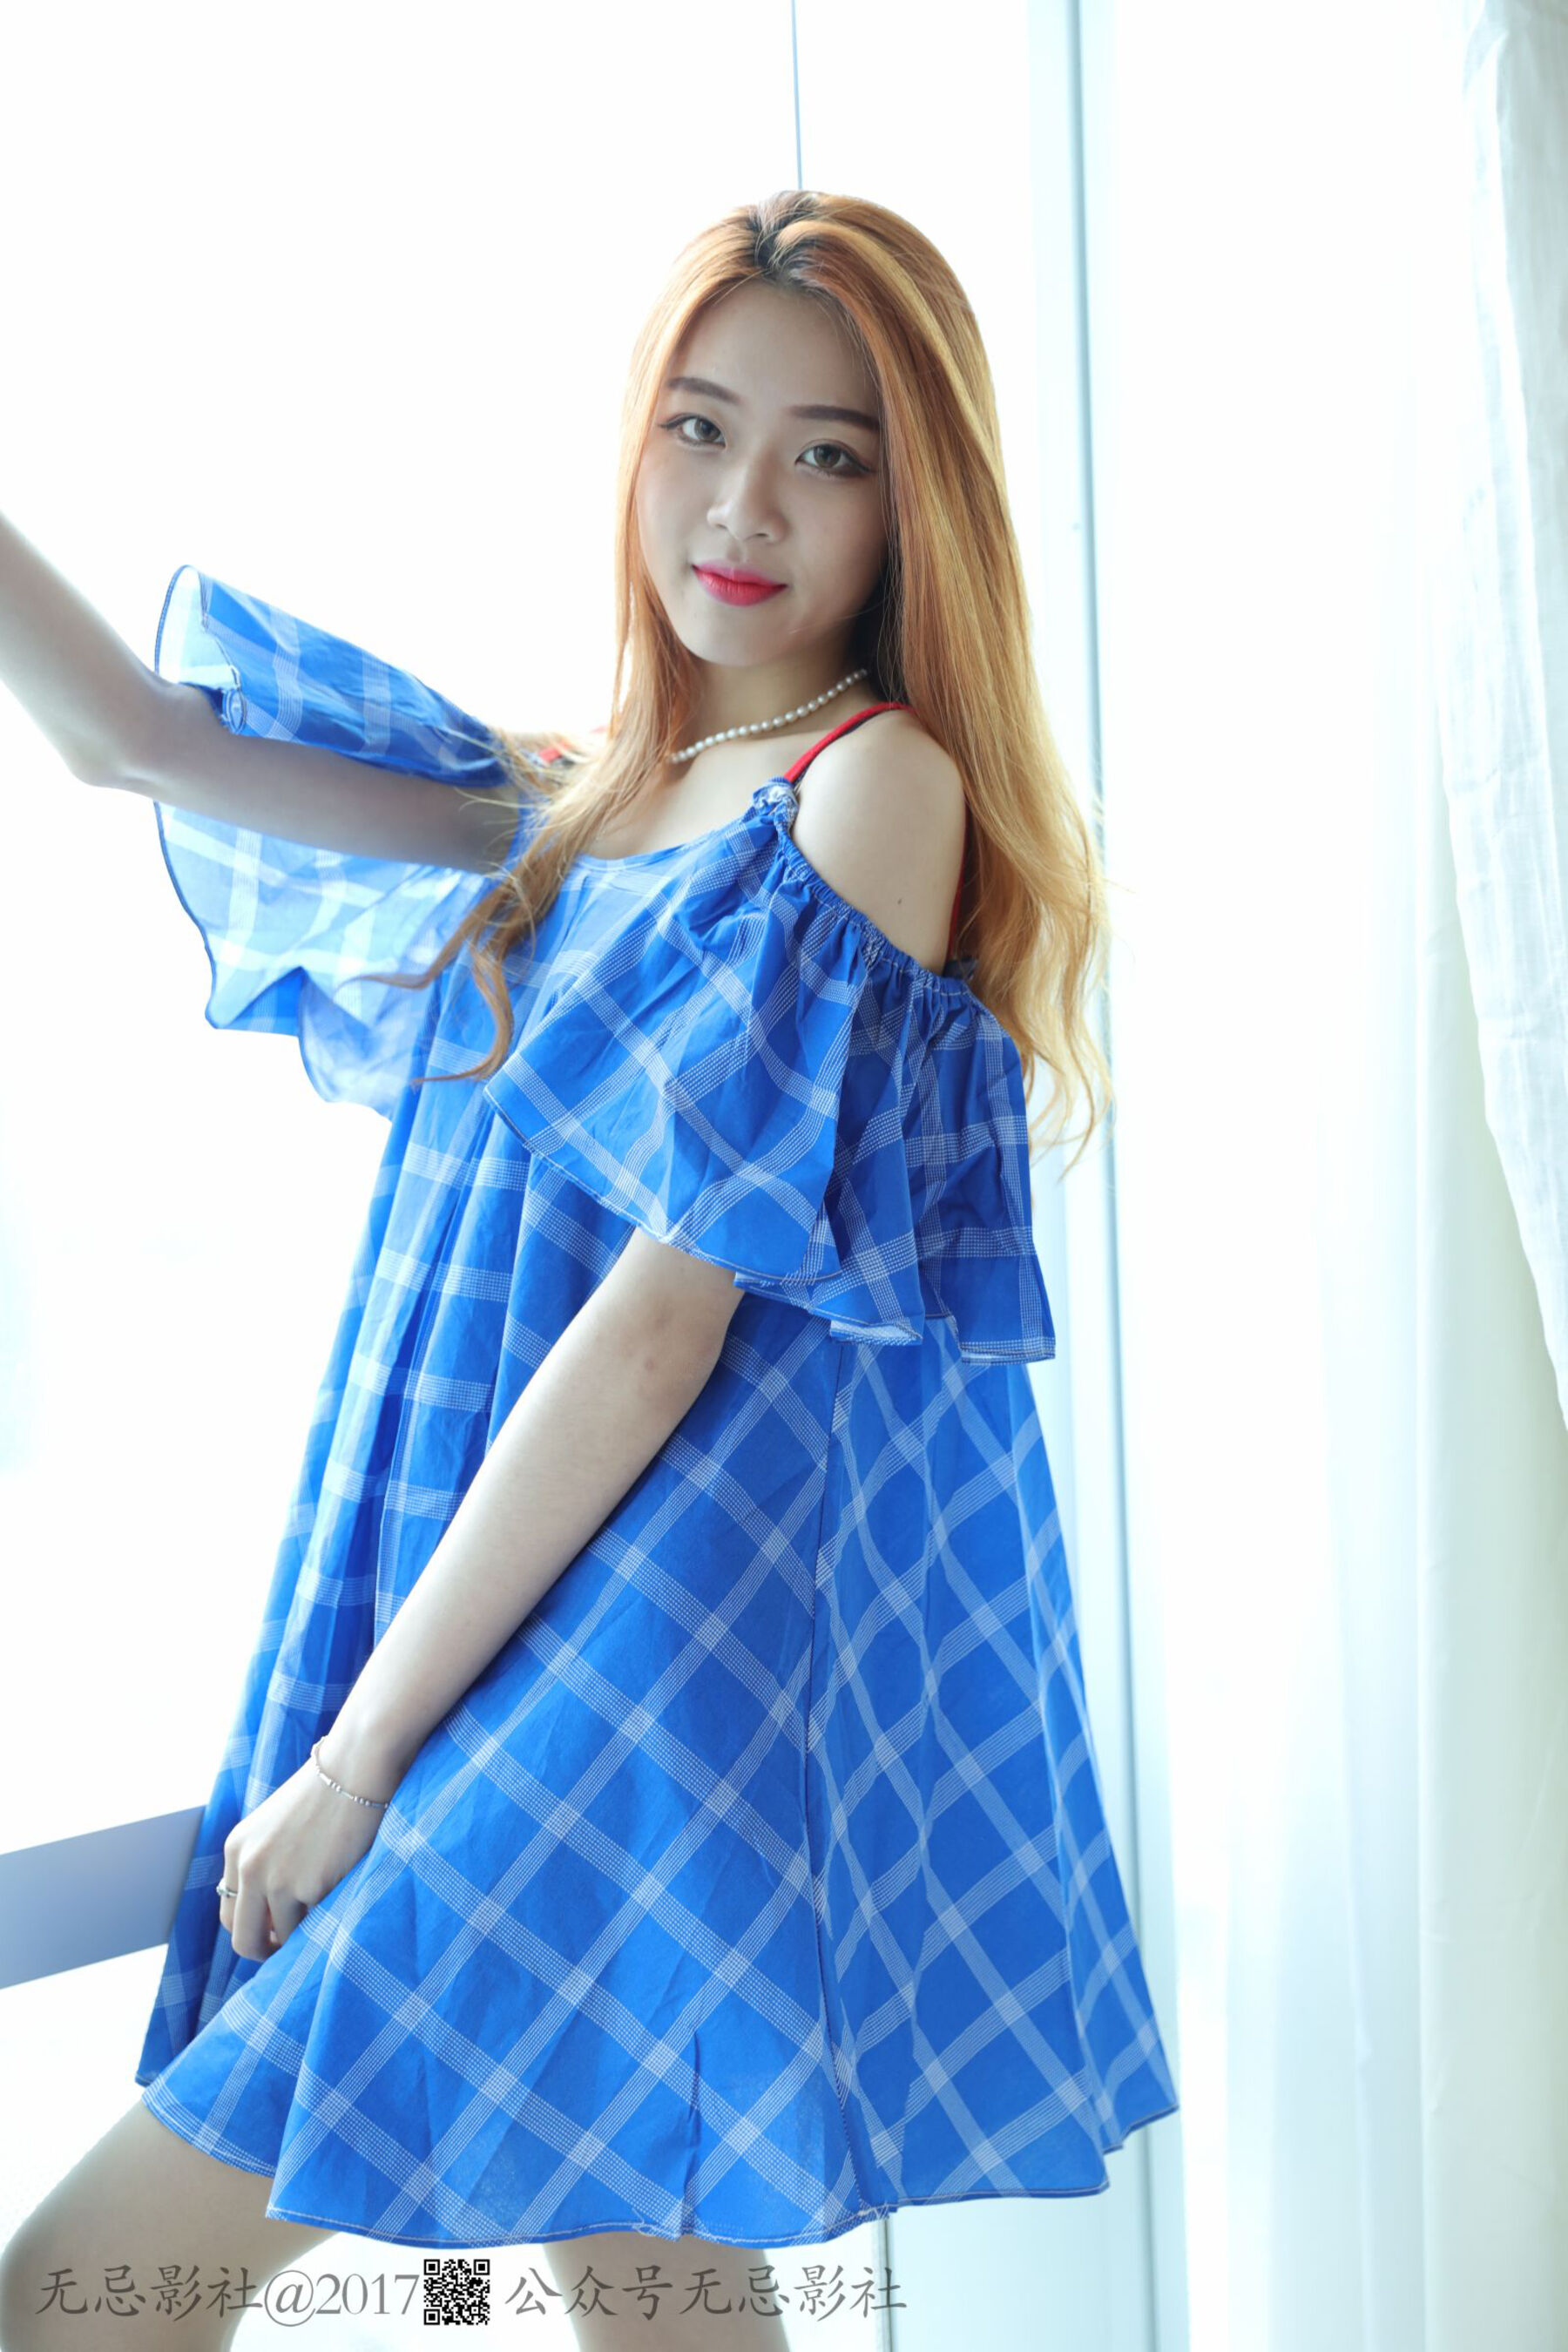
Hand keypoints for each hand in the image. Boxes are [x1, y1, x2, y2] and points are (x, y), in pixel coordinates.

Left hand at [217, 1747, 392, 1961]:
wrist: (355, 1764)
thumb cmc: (323, 1791)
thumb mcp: (274, 1826)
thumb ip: (263, 1863)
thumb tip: (267, 1915)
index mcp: (237, 1849)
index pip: (229, 1912)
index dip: (251, 1928)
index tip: (272, 1931)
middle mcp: (250, 1867)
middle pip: (243, 1939)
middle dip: (265, 1951)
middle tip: (288, 1949)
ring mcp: (280, 1879)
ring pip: (286, 1934)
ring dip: (306, 1926)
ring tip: (329, 1894)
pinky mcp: (313, 1886)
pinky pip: (319, 1919)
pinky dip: (331, 1910)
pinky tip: (344, 1879)